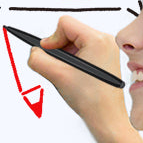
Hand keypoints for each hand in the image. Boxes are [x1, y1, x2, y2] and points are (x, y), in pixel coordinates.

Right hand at [25, 15, 129, 136]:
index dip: (51, 38)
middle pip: (70, 32)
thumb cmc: (92, 100)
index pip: (65, 24)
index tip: (47, 54)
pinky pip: (83, 51)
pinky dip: (74, 62)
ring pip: (75, 43)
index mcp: (98, 40)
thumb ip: (38, 59)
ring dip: (66, 57)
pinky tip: (75, 77)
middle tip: (58, 67)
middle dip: (60, 49)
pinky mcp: (105, 59)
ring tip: (68, 75)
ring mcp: (107, 50)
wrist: (108, 119)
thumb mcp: (57, 76)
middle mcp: (105, 41)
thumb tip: (34, 52)